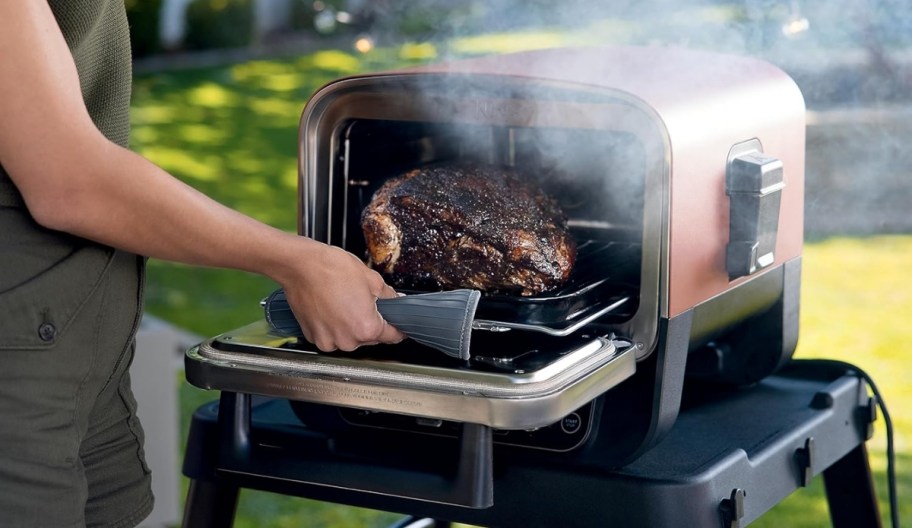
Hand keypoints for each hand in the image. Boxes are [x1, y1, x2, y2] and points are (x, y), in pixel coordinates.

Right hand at [278, 241, 405, 351]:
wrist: (301, 266)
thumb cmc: (332, 269)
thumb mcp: (371, 279)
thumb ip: (389, 296)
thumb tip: (396, 301)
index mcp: (367, 328)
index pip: (392, 337)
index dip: (398, 327)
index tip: (398, 324)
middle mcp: (348, 340)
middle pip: (370, 338)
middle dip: (372, 322)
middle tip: (365, 303)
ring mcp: (329, 341)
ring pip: (350, 338)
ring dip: (351, 326)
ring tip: (345, 302)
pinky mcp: (313, 337)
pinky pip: (332, 336)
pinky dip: (334, 326)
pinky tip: (332, 308)